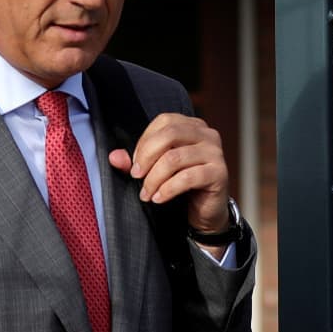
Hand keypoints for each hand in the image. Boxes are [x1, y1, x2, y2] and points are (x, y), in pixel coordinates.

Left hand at [108, 112, 230, 235]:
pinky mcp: (219, 173)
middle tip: (136, 176)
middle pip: (170, 135)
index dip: (145, 141)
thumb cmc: (181, 185)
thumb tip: (113, 157)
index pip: (164, 122)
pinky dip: (168, 189)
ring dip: (154, 179)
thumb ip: (136, 162)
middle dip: (147, 157)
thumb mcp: (157, 170)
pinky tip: (158, 199)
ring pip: (175, 158)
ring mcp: (215, 153)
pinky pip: (187, 178)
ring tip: (146, 194)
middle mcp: (207, 134)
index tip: (134, 163)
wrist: (206, 210)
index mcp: (193, 125)